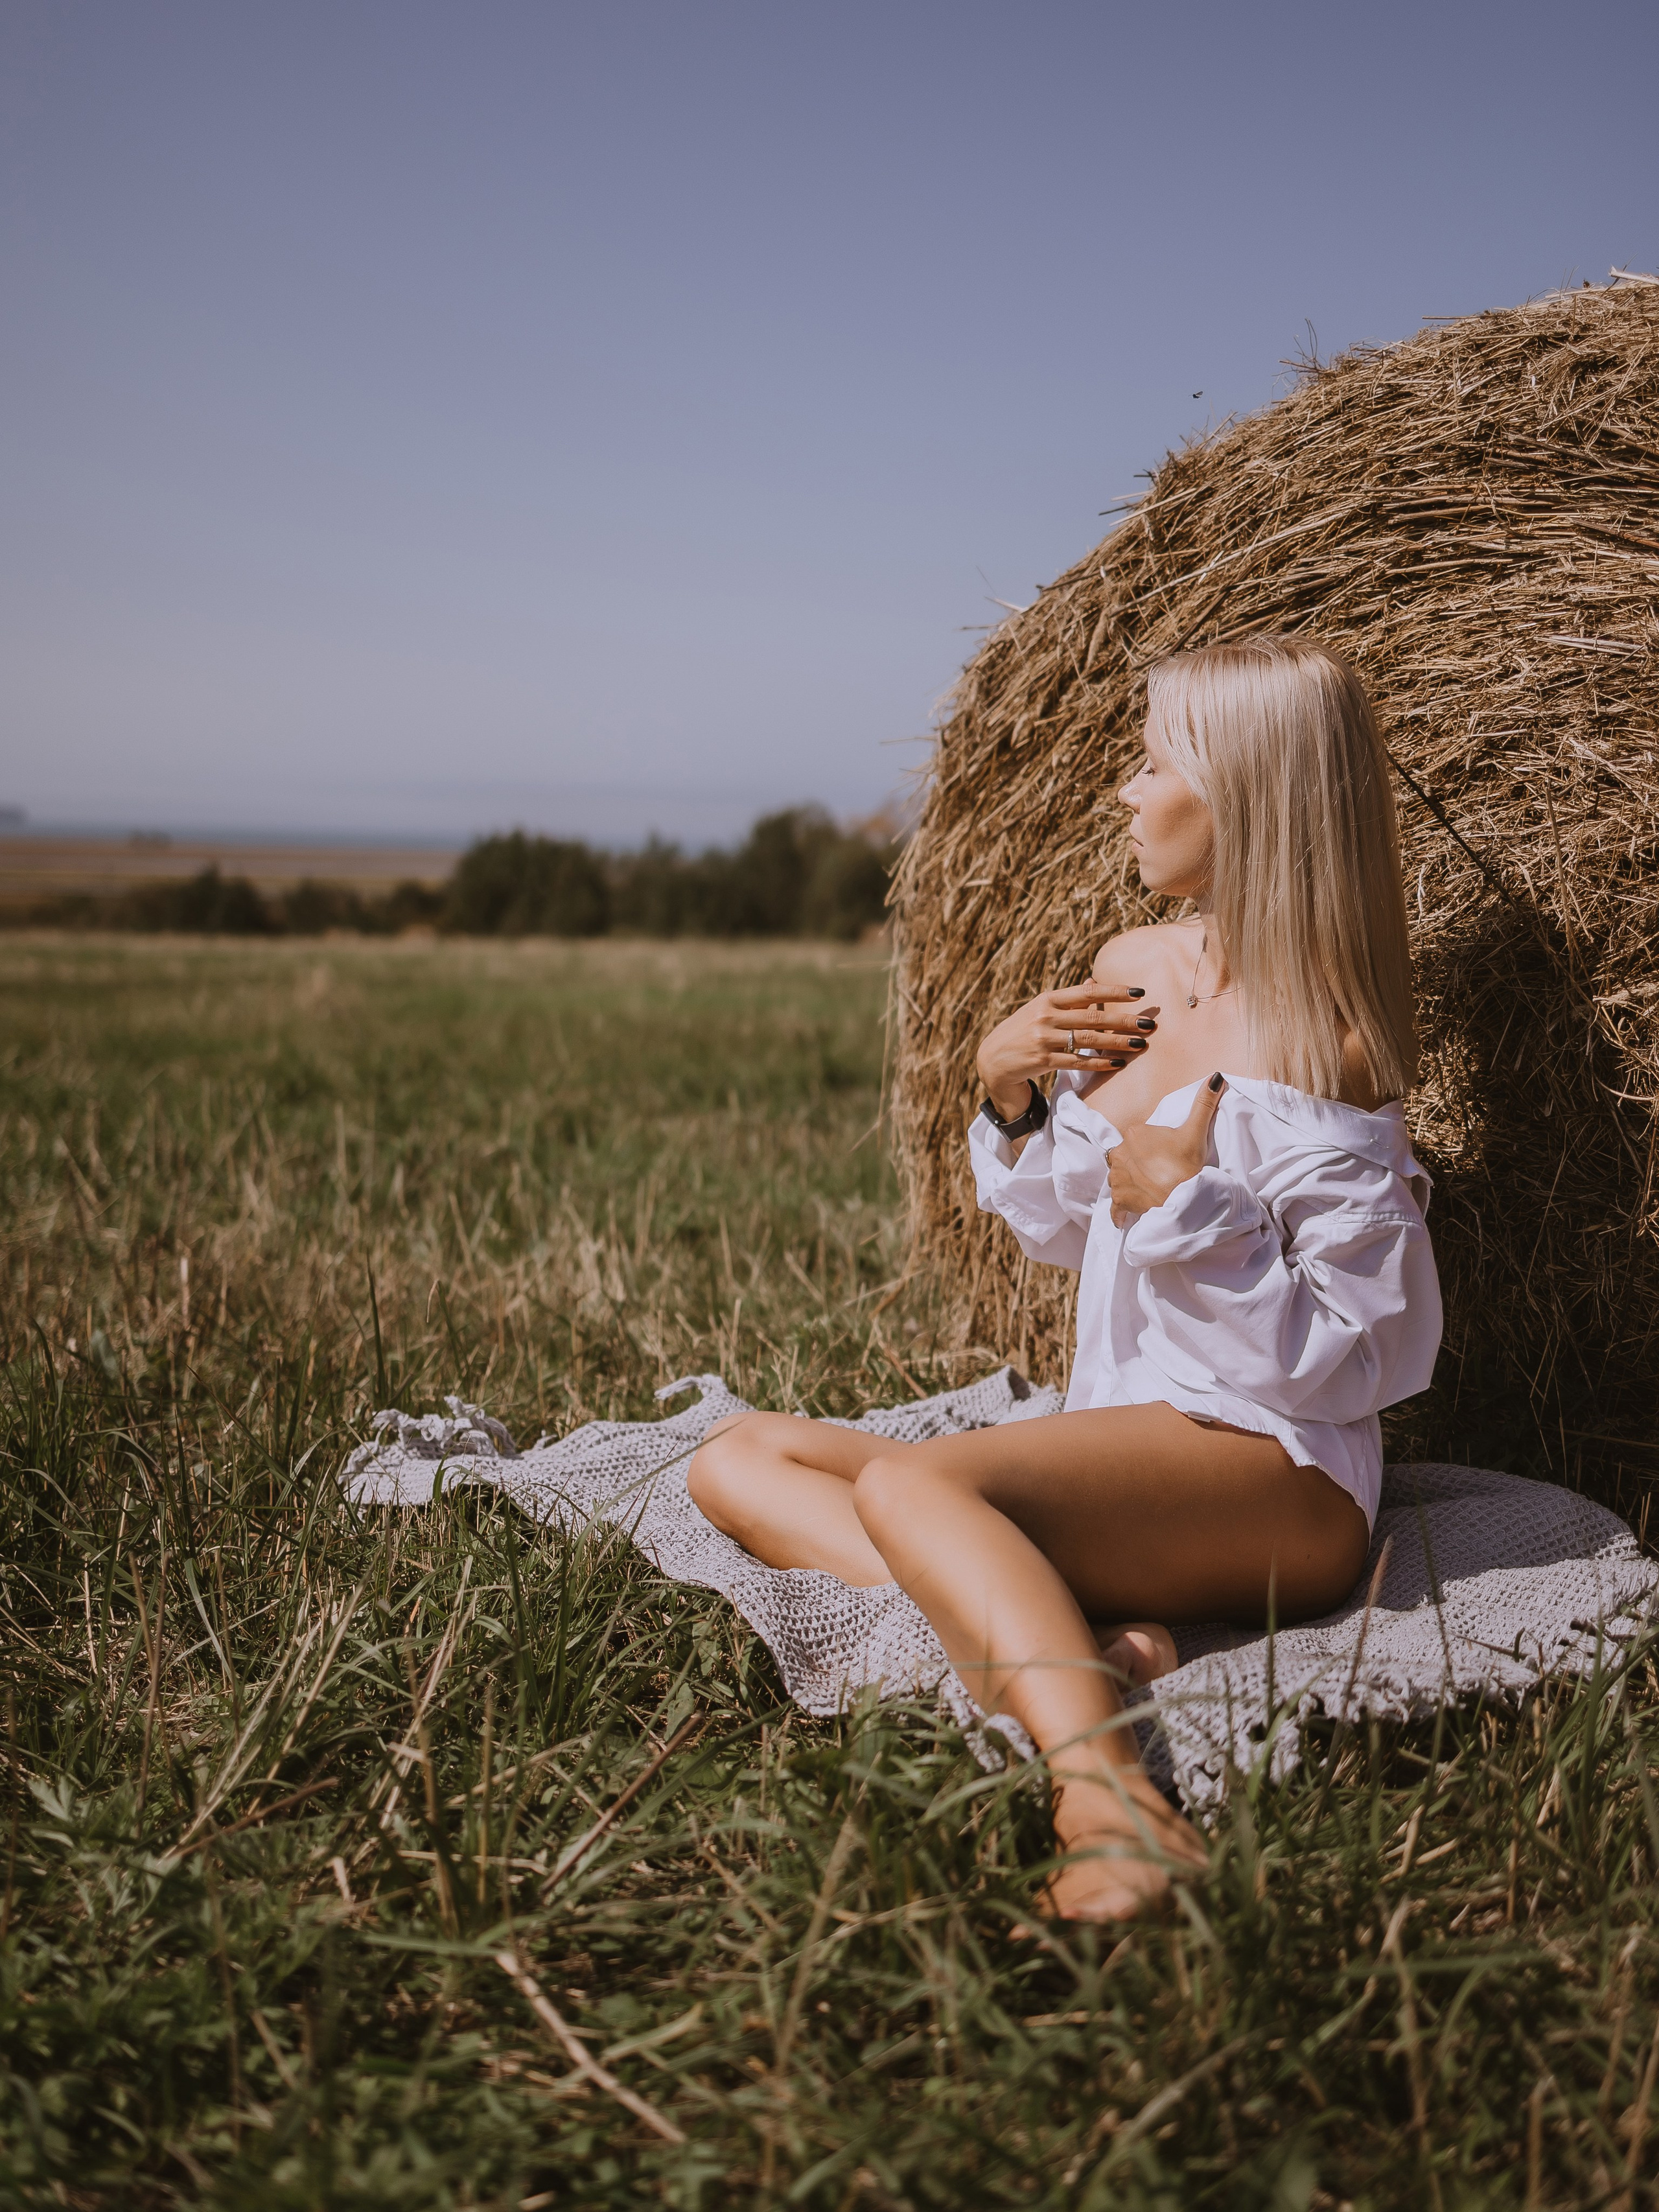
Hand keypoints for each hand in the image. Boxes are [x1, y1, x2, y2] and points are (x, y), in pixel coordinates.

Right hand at [976, 982, 1158, 1118]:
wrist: (992, 1060)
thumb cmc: (1023, 1031)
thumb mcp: (1041, 1009)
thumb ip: (1069, 1000)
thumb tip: (1094, 981)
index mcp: (1048, 999)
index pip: (1087, 992)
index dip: (1114, 991)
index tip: (1139, 992)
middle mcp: (1046, 1016)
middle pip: (1093, 1016)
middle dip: (1124, 1019)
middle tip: (1150, 1022)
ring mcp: (1044, 1038)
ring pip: (1089, 1039)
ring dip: (1118, 1042)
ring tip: (1141, 1043)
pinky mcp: (1043, 1060)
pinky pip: (1078, 1061)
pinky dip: (1100, 1062)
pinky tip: (1118, 1063)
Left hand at [1107, 1074, 1223, 1224]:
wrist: (1184, 1199)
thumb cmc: (1188, 1164)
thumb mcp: (1196, 1131)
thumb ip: (1203, 1103)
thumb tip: (1215, 1076)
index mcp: (1135, 1133)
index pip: (1139, 1137)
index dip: (1152, 1147)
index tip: (1166, 1156)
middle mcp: (1119, 1153)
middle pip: (1128, 1156)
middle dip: (1139, 1164)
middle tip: (1160, 1174)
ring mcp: (1117, 1177)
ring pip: (1120, 1177)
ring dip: (1130, 1183)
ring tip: (1149, 1190)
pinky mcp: (1119, 1200)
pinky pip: (1115, 1206)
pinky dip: (1120, 1210)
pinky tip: (1125, 1216)